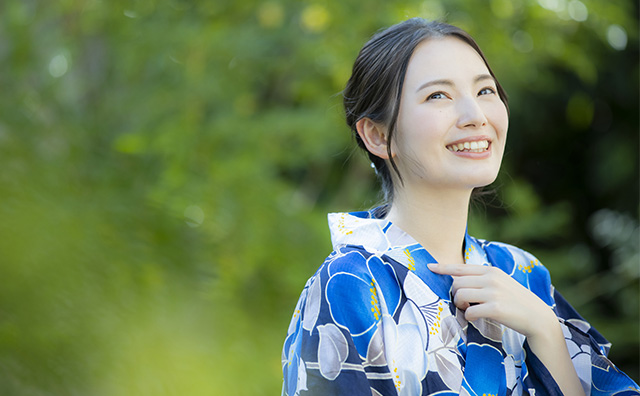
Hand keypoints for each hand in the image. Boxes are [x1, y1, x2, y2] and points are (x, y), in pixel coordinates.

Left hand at [427, 263, 555, 338]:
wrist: (538, 317)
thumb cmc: (515, 301)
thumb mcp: (500, 283)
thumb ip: (482, 280)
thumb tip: (457, 281)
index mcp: (491, 271)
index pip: (461, 267)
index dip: (443, 268)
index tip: (430, 267)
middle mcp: (491, 278)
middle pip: (456, 283)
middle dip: (455, 294)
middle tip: (463, 303)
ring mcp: (493, 293)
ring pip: (460, 295)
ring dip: (460, 305)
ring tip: (468, 309)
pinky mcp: (495, 308)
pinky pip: (469, 312)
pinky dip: (468, 316)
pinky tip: (476, 317)